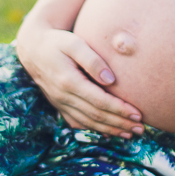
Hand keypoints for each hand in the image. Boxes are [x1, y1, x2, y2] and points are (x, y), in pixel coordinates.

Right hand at [16, 24, 142, 137]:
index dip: (119, 110)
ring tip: (130, 133)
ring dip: (110, 130)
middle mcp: (63, 96)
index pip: (99, 101)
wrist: (33, 48)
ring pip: (88, 122)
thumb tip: (110, 79)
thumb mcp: (75, 43)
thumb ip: (92, 60)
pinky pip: (78, 123)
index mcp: (68, 81)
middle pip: (96, 115)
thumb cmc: (58, 42)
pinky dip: (95, 129)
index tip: (138, 114)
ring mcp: (60, 103)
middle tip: (141, 128)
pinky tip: (109, 133)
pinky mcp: (59, 105)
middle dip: (120, 123)